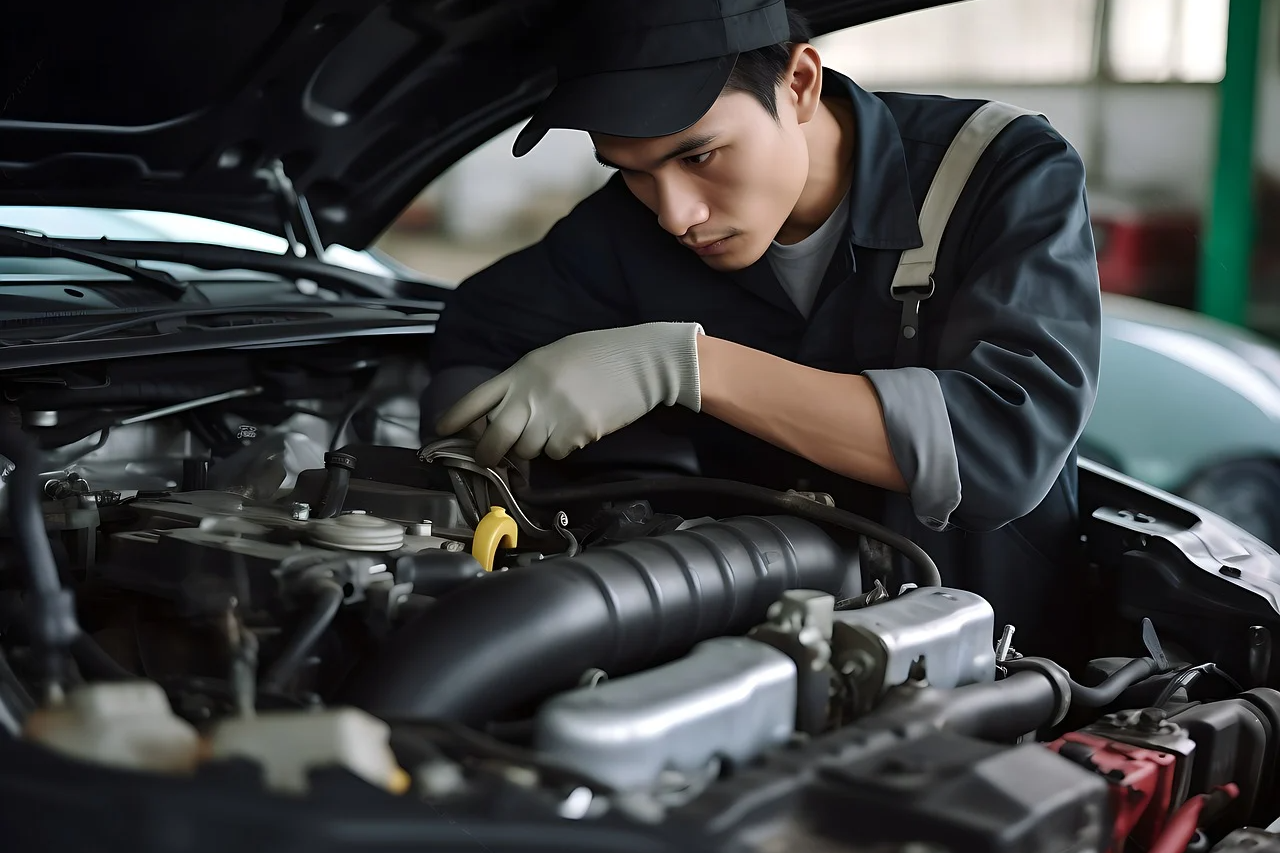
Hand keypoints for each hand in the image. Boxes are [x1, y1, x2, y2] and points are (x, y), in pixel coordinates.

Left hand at [435, 322, 702, 465]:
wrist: (644, 360)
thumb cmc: (600, 355)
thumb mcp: (553, 358)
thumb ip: (526, 383)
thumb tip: (505, 414)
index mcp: (523, 370)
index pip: (476, 398)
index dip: (455, 418)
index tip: (442, 432)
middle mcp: (532, 393)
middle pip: (494, 438)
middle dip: (488, 455)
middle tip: (492, 459)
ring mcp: (555, 414)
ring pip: (527, 451)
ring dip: (534, 448)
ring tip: (554, 427)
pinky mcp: (578, 432)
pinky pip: (557, 453)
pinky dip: (563, 448)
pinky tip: (579, 428)